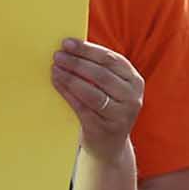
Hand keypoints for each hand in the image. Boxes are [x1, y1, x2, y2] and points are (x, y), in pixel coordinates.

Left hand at [51, 38, 142, 157]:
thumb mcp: (112, 88)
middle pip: (100, 74)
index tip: (67, 43)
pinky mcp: (104, 128)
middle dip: (76, 63)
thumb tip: (70, 47)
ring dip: (70, 77)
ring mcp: (120, 115)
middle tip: (57, 55)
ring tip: (54, 68)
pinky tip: (56, 83)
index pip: (110, 59)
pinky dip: (67, 94)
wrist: (109, 146)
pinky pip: (82, 107)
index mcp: (134, 81)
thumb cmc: (106, 109)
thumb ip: (99, 69)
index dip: (87, 50)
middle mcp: (132, 97)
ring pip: (91, 92)